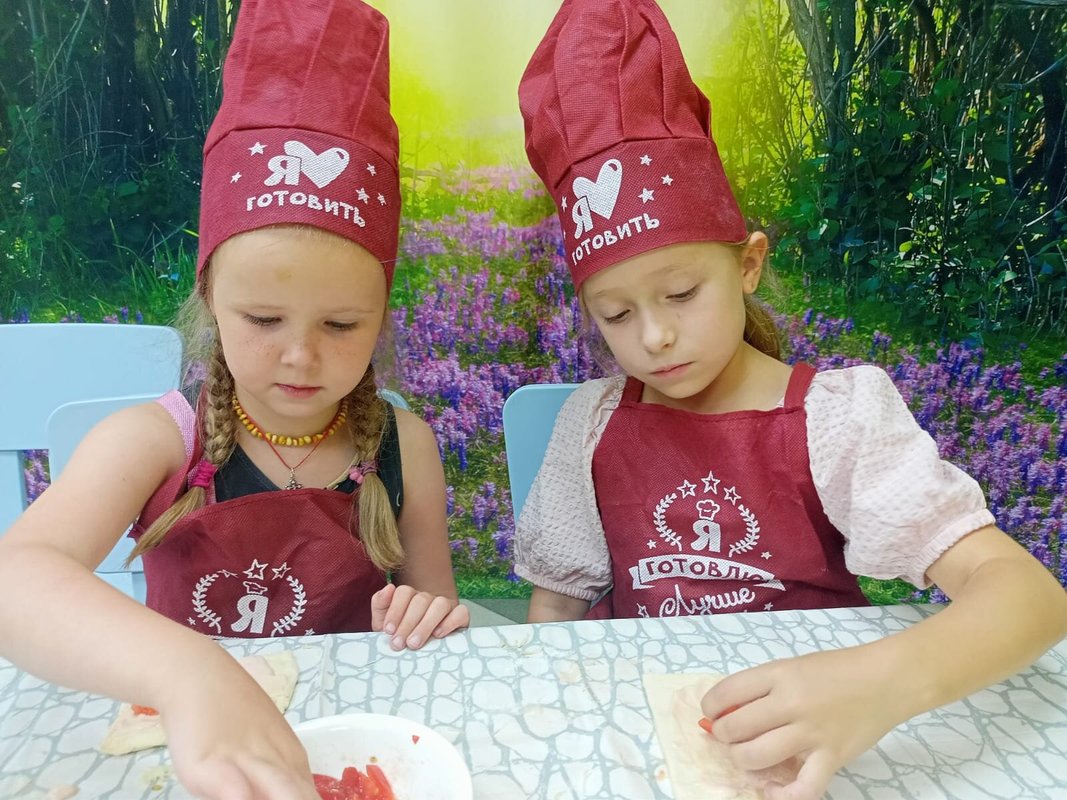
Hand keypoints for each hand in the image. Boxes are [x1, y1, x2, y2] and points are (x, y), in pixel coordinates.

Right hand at [159, 654, 318, 799]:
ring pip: (282, 793)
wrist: (198, 676)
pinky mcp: (213, 766)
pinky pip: (235, 790)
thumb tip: (292, 791)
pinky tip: (245, 799)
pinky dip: (244, 798)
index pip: (312, 798)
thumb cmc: (230, 712)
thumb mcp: (263, 745)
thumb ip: (277, 774)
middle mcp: (277, 763)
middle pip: (303, 798)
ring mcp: (247, 763)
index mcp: (293, 761)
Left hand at [370, 583, 469, 650]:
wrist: (421, 654)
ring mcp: (446, 605)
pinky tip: (438, 635)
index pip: (404, 592)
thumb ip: (380, 605)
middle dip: (407, 623)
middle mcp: (428, 598)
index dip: (395, 610)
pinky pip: (461, 612)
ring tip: (414, 643)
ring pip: (440, 604)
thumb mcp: (384, 624)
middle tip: (399, 643)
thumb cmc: (401, 636)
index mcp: (409, 596)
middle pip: (421, 599)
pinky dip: (450, 622)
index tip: (388, 631)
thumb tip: (388, 588)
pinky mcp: (461, 617)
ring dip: (426, 624)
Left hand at [701, 646, 903, 799]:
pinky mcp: (832, 757)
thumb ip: (763, 687)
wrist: (886, 679)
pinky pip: (802, 788)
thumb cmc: (836, 670)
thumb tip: (727, 711)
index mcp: (779, 674)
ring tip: (746, 757)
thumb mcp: (794, 666)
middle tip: (728, 737)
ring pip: (757, 757)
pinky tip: (772, 789)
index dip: (710, 707)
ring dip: (742, 761)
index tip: (712, 713)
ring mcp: (812, 733)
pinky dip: (782, 795)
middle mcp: (791, 703)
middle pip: (735, 728)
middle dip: (723, 736)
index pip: (726, 693)